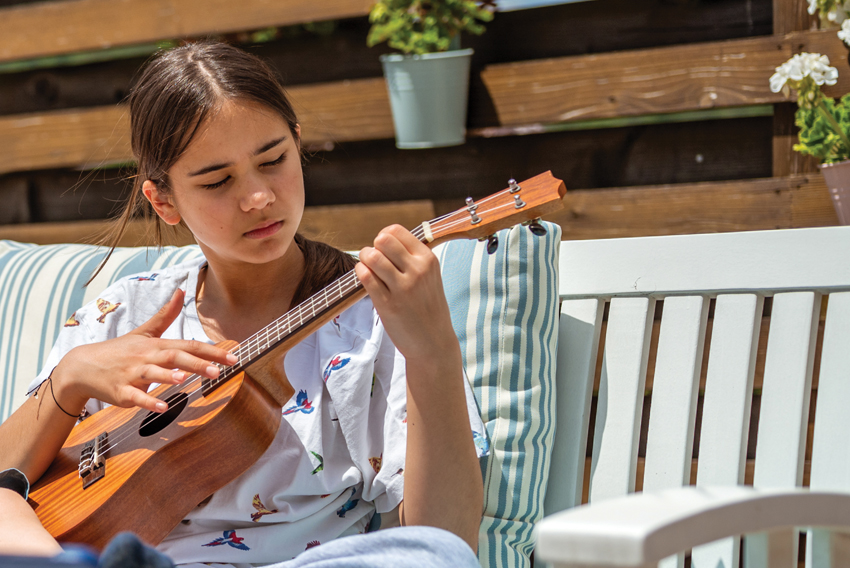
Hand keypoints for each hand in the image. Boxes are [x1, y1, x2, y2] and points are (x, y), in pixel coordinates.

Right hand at [52, 289, 237, 413]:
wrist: (83, 366)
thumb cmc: (120, 350)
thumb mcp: (144, 332)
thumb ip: (165, 315)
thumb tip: (180, 291)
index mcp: (156, 345)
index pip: (189, 345)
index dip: (212, 352)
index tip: (233, 358)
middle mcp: (147, 357)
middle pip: (174, 357)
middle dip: (196, 364)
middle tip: (217, 371)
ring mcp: (133, 374)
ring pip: (152, 374)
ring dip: (169, 377)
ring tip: (185, 380)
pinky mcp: (121, 392)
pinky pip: (135, 397)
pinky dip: (148, 402)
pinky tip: (163, 408)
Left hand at [355, 225, 458, 363]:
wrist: (434, 342)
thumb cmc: (428, 308)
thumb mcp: (430, 277)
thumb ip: (412, 258)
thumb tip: (384, 239)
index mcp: (428, 260)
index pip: (397, 231)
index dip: (384, 237)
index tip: (384, 249)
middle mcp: (417, 270)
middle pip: (383, 240)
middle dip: (373, 247)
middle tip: (375, 260)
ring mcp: (402, 287)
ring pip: (372, 257)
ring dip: (364, 259)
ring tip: (368, 268)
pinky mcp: (388, 304)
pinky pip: (366, 277)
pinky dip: (360, 273)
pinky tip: (365, 277)